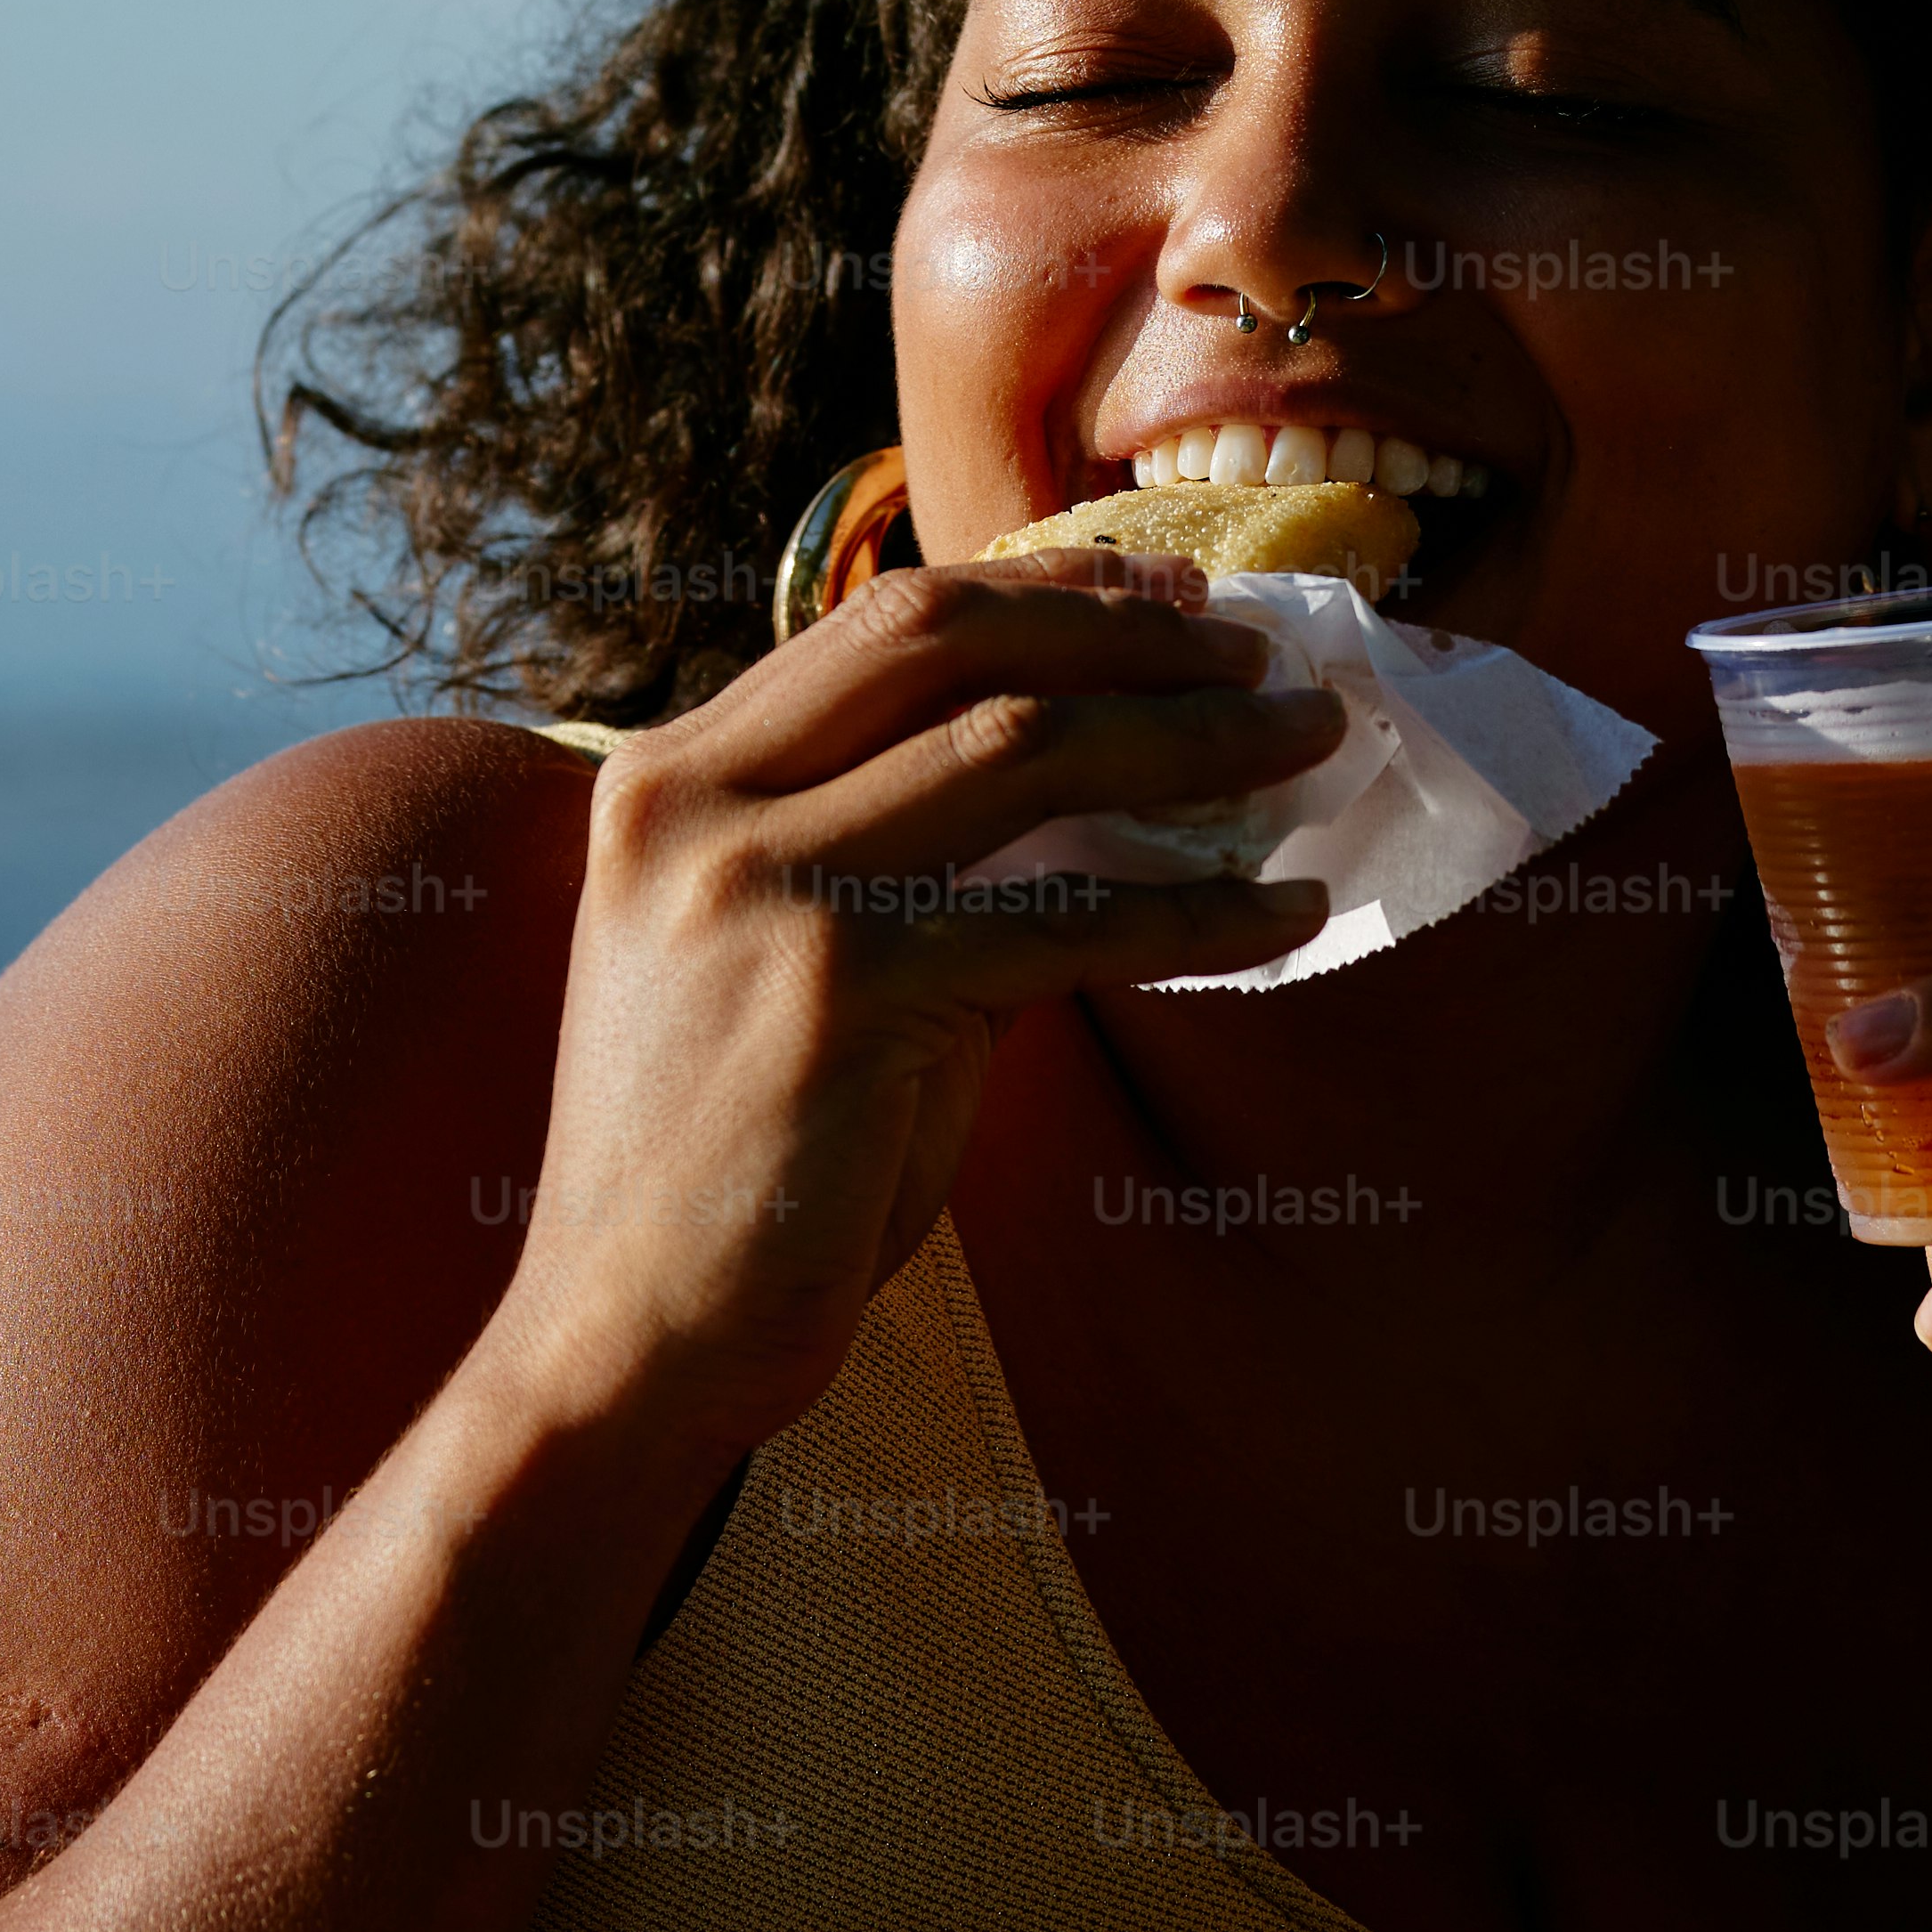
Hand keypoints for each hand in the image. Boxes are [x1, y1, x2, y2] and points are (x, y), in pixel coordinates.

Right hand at [484, 555, 1341, 1462]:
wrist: (626, 1338)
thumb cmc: (728, 1164)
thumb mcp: (789, 958)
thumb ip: (900, 855)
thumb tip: (1103, 779)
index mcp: (668, 778)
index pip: (882, 625)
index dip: (1043, 594)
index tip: (1168, 593)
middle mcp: (695, 803)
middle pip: (945, 644)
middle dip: (1123, 634)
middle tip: (1259, 653)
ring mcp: (760, 886)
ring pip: (1022, 750)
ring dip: (1193, 740)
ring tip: (1306, 744)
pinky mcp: (839, 988)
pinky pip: (1070, 923)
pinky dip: (1203, 914)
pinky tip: (1293, 912)